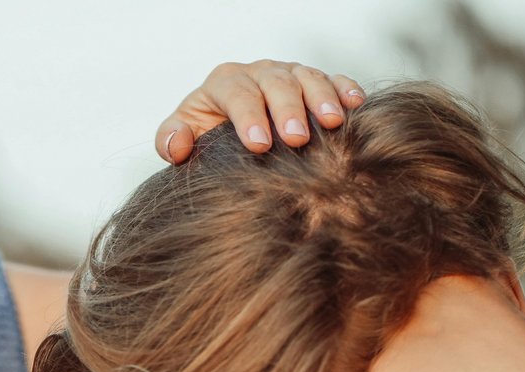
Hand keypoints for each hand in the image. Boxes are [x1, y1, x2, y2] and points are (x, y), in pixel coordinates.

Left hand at [157, 60, 364, 162]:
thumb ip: (170, 139)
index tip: (258, 145)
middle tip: (296, 138)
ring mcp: (289, 75)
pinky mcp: (313, 83)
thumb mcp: (182, 136)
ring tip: (332, 123)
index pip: (236, 93)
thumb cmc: (206, 136)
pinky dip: (344, 89)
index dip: (248, 116)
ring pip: (307, 77)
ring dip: (321, 98)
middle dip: (287, 109)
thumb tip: (178, 144)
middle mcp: (259, 73)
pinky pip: (332, 79)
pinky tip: (354, 105)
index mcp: (225, 83)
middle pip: (275, 82)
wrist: (229, 134)